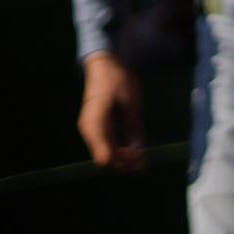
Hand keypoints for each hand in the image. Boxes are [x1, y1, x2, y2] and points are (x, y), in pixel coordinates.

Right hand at [77, 51, 144, 173]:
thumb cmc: (116, 79)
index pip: (104, 155)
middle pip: (105, 157)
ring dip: (122, 160)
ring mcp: (92, 130)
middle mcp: (90, 130)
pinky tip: (134, 155)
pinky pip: (107, 145)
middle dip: (124, 164)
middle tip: (144, 167)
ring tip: (141, 165)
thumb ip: (133, 125)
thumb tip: (139, 149)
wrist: (103, 65)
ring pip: (106, 153)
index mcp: (94, 124)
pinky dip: (119, 151)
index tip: (139, 159)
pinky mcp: (98, 128)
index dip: (122, 161)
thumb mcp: (130, 101)